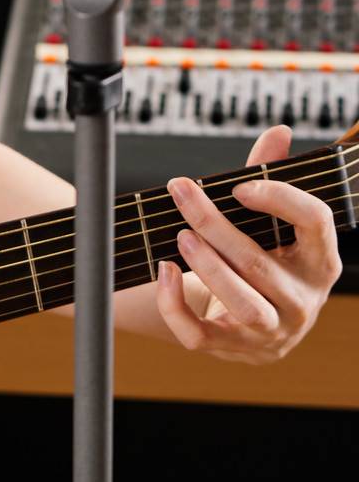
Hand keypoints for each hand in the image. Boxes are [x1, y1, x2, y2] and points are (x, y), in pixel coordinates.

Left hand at [155, 124, 343, 363]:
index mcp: (320, 262)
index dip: (280, 199)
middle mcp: (301, 300)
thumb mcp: (271, 222)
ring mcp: (270, 331)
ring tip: (179, 234)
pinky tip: (162, 270)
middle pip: (260, 263)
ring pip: (240, 303)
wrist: (252, 323)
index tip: (238, 185)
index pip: (316, 223)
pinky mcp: (233, 349)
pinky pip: (200, 334)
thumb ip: (270, 176)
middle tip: (182, 192)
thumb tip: (279, 131)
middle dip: (215, 225)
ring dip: (206, 266)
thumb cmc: (263, 258)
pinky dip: (174, 305)